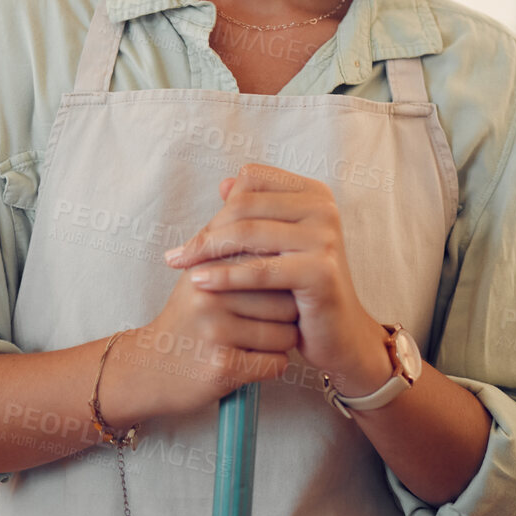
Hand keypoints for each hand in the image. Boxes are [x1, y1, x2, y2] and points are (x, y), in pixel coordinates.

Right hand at [121, 214, 301, 420]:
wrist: (148, 368)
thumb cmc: (188, 316)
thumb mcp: (200, 270)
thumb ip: (226, 236)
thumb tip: (247, 184)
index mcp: (208, 267)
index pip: (273, 263)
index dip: (284, 279)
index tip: (281, 288)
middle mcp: (209, 295)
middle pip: (286, 299)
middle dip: (289, 313)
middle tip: (270, 320)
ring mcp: (215, 332)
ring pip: (286, 334)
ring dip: (282, 342)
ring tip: (259, 340)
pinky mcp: (222, 368)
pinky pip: (276, 364)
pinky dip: (273, 366)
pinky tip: (254, 360)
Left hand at [164, 163, 391, 398]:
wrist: (338, 334)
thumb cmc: (300, 288)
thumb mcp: (279, 245)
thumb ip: (256, 214)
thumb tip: (224, 184)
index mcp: (314, 193)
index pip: (252, 181)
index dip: (221, 207)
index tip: (197, 235)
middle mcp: (323, 208)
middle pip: (245, 206)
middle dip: (207, 231)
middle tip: (177, 256)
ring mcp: (325, 238)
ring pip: (248, 234)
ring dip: (206, 251)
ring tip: (179, 267)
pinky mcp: (321, 271)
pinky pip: (260, 269)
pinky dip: (225, 275)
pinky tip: (199, 282)